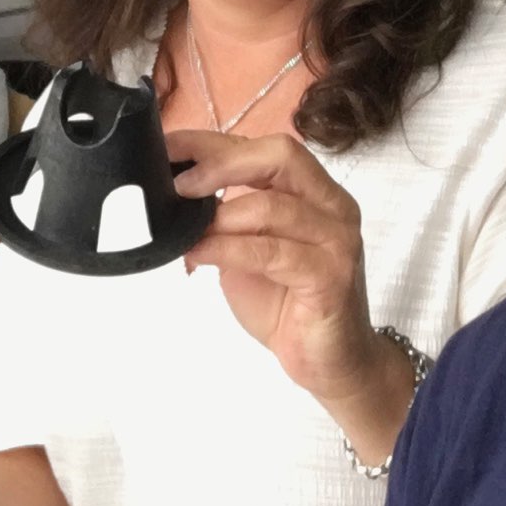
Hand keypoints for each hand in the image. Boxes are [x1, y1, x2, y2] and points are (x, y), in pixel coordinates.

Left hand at [168, 129, 394, 420]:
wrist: (329, 362)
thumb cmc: (287, 303)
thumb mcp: (248, 249)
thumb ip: (227, 217)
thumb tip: (174, 193)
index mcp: (315, 191)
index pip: (264, 148)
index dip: (213, 143)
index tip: (169, 147)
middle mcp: (333, 206)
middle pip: (281, 156)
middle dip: (222, 164)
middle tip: (179, 185)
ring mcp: (337, 240)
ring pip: (272, 206)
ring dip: (218, 217)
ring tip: (184, 230)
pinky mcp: (330, 276)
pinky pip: (272, 252)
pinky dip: (227, 249)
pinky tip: (198, 254)